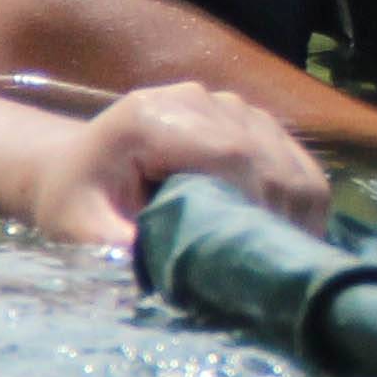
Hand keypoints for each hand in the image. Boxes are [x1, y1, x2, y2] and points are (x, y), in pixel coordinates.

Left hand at [33, 79, 328, 246]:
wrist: (75, 168)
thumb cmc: (75, 203)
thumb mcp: (82, 232)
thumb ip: (121, 249)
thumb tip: (175, 277)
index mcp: (151, 118)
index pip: (230, 154)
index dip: (254, 204)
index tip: (255, 256)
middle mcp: (196, 100)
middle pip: (267, 156)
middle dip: (279, 215)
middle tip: (272, 270)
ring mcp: (229, 105)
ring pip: (290, 159)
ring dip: (296, 211)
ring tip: (277, 258)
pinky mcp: (250, 119)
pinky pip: (295, 160)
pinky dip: (301, 201)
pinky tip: (285, 236)